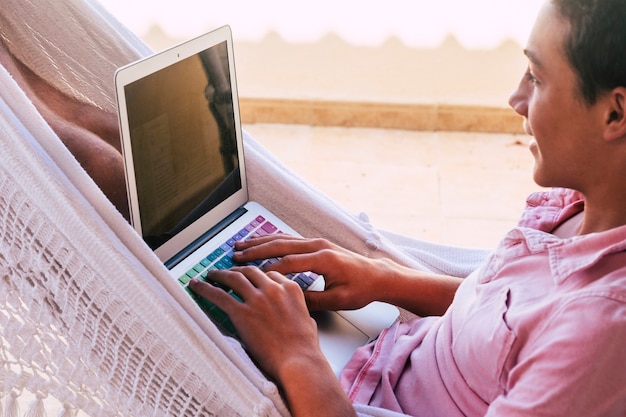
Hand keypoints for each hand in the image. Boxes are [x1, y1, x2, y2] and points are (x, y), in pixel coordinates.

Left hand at [189, 266, 355, 416]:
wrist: (298, 361)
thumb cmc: (305, 347)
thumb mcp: (308, 321)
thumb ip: (300, 311)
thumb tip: (297, 315)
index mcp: (290, 289)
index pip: (270, 274)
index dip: (257, 275)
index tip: (250, 277)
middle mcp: (273, 289)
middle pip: (250, 271)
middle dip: (238, 270)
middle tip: (228, 272)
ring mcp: (257, 299)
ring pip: (234, 278)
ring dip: (220, 274)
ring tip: (212, 275)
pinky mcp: (242, 313)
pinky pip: (219, 296)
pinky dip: (205, 289)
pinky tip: (197, 286)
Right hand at [233, 234, 462, 316]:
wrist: (378, 275)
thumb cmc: (361, 289)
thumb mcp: (337, 300)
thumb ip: (313, 300)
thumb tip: (289, 301)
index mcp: (323, 259)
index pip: (288, 263)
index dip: (267, 271)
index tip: (250, 277)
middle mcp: (318, 246)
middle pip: (280, 245)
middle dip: (256, 251)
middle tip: (235, 256)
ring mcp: (317, 242)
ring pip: (282, 239)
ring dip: (260, 242)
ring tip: (240, 246)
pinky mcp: (316, 244)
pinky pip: (289, 239)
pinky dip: (271, 240)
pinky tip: (260, 243)